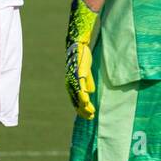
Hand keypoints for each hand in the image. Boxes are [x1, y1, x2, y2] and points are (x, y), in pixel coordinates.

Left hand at [65, 0, 97, 119]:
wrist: (77, 43)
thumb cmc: (81, 56)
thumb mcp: (86, 71)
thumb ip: (87, 81)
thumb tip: (90, 92)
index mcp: (72, 82)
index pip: (75, 98)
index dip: (80, 107)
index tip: (87, 116)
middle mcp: (70, 81)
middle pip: (75, 99)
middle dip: (82, 109)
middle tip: (89, 117)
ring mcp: (73, 77)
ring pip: (77, 94)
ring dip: (83, 104)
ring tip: (89, 112)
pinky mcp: (78, 71)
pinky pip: (80, 84)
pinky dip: (82, 93)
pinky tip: (86, 100)